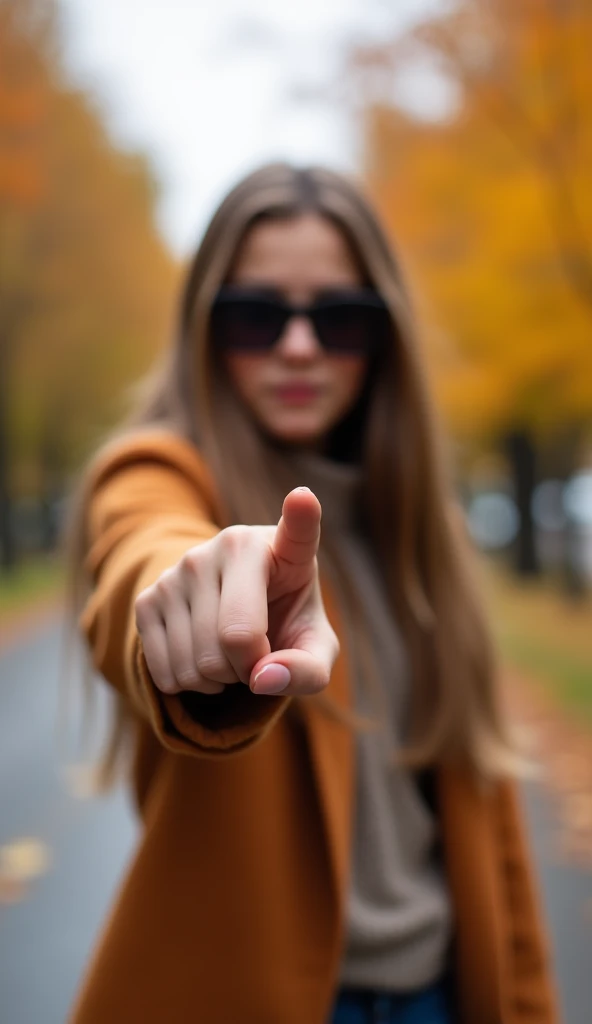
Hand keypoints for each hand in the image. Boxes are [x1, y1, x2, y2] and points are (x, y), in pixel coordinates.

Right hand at [134, 487, 338, 696]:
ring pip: (197, 662)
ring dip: (218, 681)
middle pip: (235, 639)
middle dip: (249, 671)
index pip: (297, 528)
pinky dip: (189, 685)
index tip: (304, 498)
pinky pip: (166, 671)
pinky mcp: (148, 595)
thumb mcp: (312, 647)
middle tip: (257, 656)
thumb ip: (308, 670)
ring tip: (230, 656)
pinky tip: (202, 661)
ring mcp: (183, 566)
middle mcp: (230, 544)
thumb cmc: (284, 623)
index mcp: (283, 548)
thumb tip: (261, 677)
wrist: (232, 614)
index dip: (301, 515)